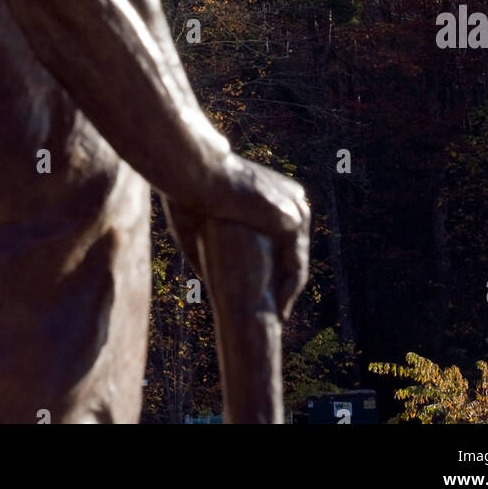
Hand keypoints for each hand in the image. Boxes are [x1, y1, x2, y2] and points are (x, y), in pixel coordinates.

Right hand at [163, 155, 309, 321]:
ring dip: (290, 287)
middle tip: (275, 310)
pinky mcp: (293, 218)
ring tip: (279, 313)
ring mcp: (291, 206)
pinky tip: (281, 304)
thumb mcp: (196, 226)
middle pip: (291, 247)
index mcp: (265, 193)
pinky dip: (292, 284)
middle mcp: (284, 197)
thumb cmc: (188, 195)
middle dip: (284, 279)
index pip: (278, 233)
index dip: (271, 264)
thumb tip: (203, 277)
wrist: (198, 175)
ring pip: (297, 256)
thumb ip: (205, 248)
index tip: (262, 291)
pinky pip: (298, 259)